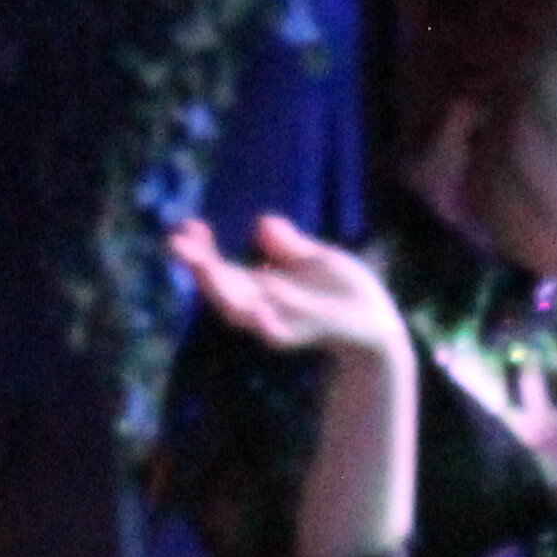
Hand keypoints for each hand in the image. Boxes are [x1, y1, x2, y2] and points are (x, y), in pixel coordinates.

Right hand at [168, 215, 411, 371]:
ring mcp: (285, 322)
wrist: (380, 325)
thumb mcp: (317, 260)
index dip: (201, 251)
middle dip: (199, 268)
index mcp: (264, 289)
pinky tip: (258, 312)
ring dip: (221, 291)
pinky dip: (269, 326)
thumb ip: (288, 247)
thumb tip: (261, 222)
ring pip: (244, 312)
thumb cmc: (347, 293)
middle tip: (176, 244)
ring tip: (201, 266)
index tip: (186, 227)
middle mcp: (267, 307)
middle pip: (222, 290)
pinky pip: (284, 334)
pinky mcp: (311, 331)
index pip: (222, 271)